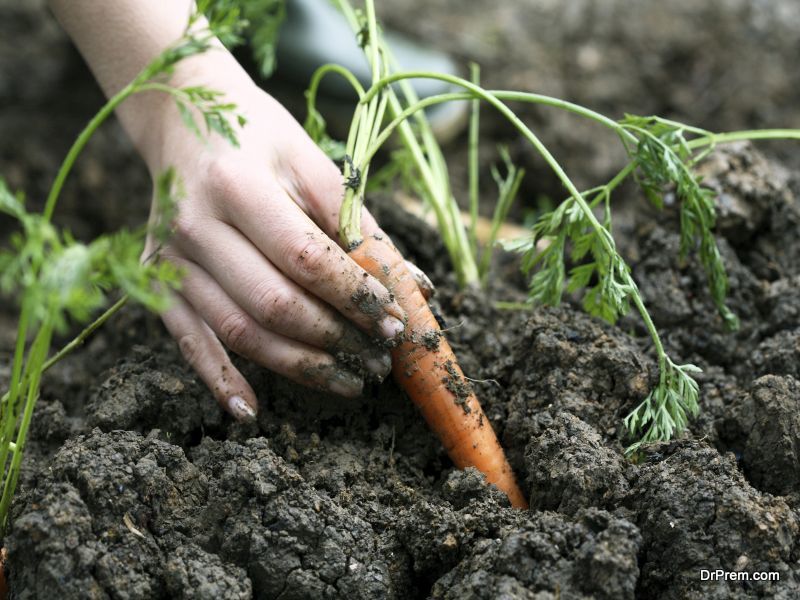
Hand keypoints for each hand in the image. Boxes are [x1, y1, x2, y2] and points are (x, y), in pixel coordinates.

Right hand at [139, 60, 406, 420]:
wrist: (180, 121)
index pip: (305, 257)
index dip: (354, 296)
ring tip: (349, 382)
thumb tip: (413, 287)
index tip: (393, 321)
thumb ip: (359, 226)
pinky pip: (189, 342)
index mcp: (237, 184)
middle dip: (336, 339)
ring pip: (240, 332)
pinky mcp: (157, 282)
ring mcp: (169, 260)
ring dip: (299, 366)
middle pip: (274, 303)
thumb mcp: (312, 162)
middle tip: (379, 359)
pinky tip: (253, 411)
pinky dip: (220, 380)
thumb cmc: (258, 137)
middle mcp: (194, 226)